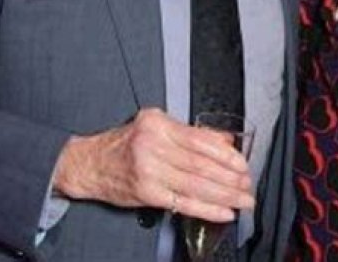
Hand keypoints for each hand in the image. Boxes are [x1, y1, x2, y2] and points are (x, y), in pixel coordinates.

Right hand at [53, 108, 253, 221]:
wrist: (90, 163)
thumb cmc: (125, 142)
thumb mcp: (156, 125)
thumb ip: (190, 132)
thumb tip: (225, 141)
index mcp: (158, 124)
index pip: (199, 140)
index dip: (224, 154)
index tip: (242, 163)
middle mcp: (153, 146)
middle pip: (200, 164)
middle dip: (229, 177)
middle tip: (248, 184)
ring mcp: (149, 171)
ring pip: (195, 184)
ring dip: (224, 195)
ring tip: (242, 199)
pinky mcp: (146, 194)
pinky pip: (183, 202)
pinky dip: (207, 209)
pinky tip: (224, 212)